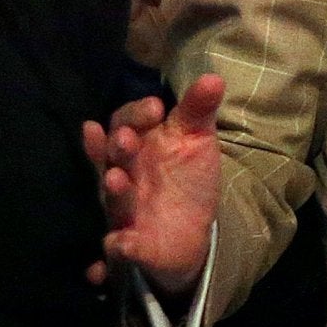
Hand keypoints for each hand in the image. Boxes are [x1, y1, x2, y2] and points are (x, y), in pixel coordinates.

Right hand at [82, 73, 223, 296]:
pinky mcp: (129, 246)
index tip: (156, 108)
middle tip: (126, 140)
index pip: (127, 122)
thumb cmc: (187, 177)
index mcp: (139, 145)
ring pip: (112, 199)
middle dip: (117, 148)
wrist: (191, 232)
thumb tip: (213, 78)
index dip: (137, 115)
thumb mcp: (196, 140)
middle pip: (113, 157)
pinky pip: (118, 248)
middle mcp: (124, 174)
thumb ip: (198, 110)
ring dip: (113, 189)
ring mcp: (123, 210)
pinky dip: (118, 247)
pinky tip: (120, 243)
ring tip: (116, 179)